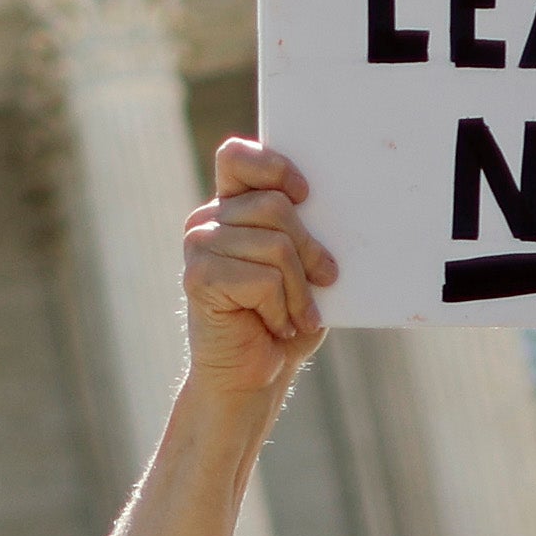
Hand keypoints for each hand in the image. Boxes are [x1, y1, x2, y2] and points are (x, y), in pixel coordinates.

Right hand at [182, 138, 335, 410]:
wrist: (253, 378)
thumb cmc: (284, 319)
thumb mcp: (302, 267)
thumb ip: (303, 233)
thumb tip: (338, 209)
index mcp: (230, 207)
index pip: (237, 157)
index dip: (273, 166)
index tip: (305, 194)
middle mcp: (207, 221)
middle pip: (275, 207)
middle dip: (310, 250)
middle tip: (325, 280)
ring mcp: (198, 247)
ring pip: (276, 245)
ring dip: (299, 290)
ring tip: (298, 315)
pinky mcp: (198, 278)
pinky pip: (263, 279)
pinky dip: (282, 309)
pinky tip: (275, 327)